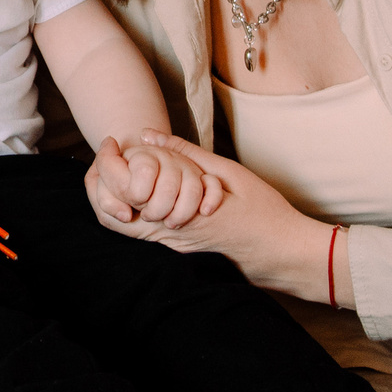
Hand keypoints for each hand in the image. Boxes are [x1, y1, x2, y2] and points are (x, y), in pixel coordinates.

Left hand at [87, 133, 342, 303]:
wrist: (285, 254)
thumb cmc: (263, 212)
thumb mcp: (226, 172)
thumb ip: (186, 154)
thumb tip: (149, 136)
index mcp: (179, 212)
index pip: (125, 192)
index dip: (109, 166)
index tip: (111, 144)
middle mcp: (171, 237)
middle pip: (117, 216)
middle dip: (106, 185)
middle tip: (109, 158)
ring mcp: (175, 249)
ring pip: (129, 227)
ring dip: (122, 198)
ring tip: (125, 170)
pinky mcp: (182, 255)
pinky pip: (148, 234)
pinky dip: (140, 211)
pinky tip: (148, 192)